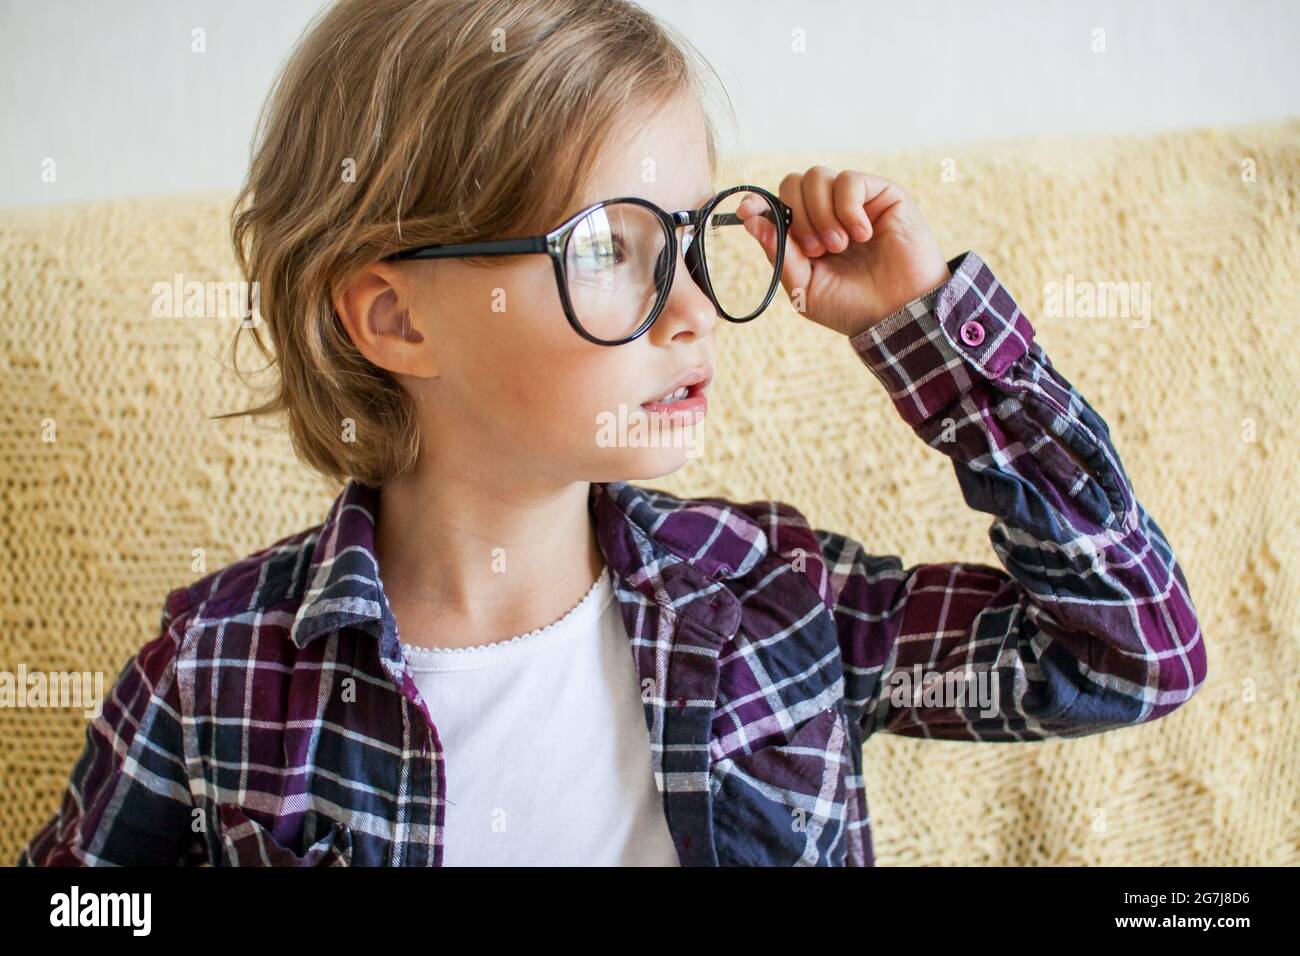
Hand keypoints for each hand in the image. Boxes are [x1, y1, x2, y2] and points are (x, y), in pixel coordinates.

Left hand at [737, 167, 951, 337]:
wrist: (897, 315)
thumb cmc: (851, 306)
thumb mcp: (803, 285)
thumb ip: (778, 252)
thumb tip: (750, 217)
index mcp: (806, 234)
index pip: (777, 202)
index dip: (760, 203)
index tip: (748, 211)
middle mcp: (828, 212)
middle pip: (793, 182)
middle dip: (797, 215)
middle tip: (816, 250)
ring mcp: (855, 201)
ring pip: (817, 176)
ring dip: (821, 214)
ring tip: (839, 246)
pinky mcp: (882, 193)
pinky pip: (849, 181)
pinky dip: (848, 209)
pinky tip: (862, 235)